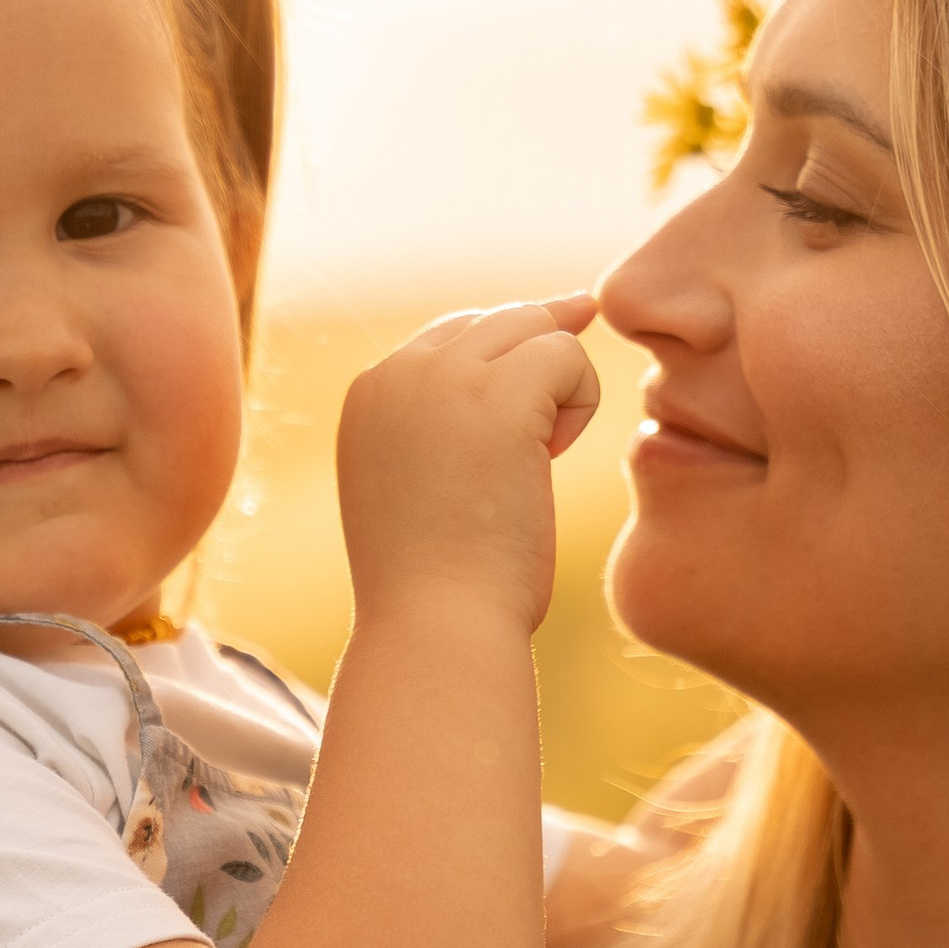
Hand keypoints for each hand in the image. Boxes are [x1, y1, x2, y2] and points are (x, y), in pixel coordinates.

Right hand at [336, 296, 601, 633]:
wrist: (437, 626)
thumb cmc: (443, 581)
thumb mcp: (423, 484)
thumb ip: (446, 425)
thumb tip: (519, 364)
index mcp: (368, 395)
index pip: (452, 337)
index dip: (503, 371)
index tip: (519, 433)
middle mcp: (396, 372)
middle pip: (497, 321)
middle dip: (538, 371)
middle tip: (539, 450)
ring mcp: (442, 377)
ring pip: (536, 327)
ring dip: (559, 389)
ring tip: (540, 461)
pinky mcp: (498, 392)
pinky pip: (568, 354)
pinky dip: (580, 402)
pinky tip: (551, 458)